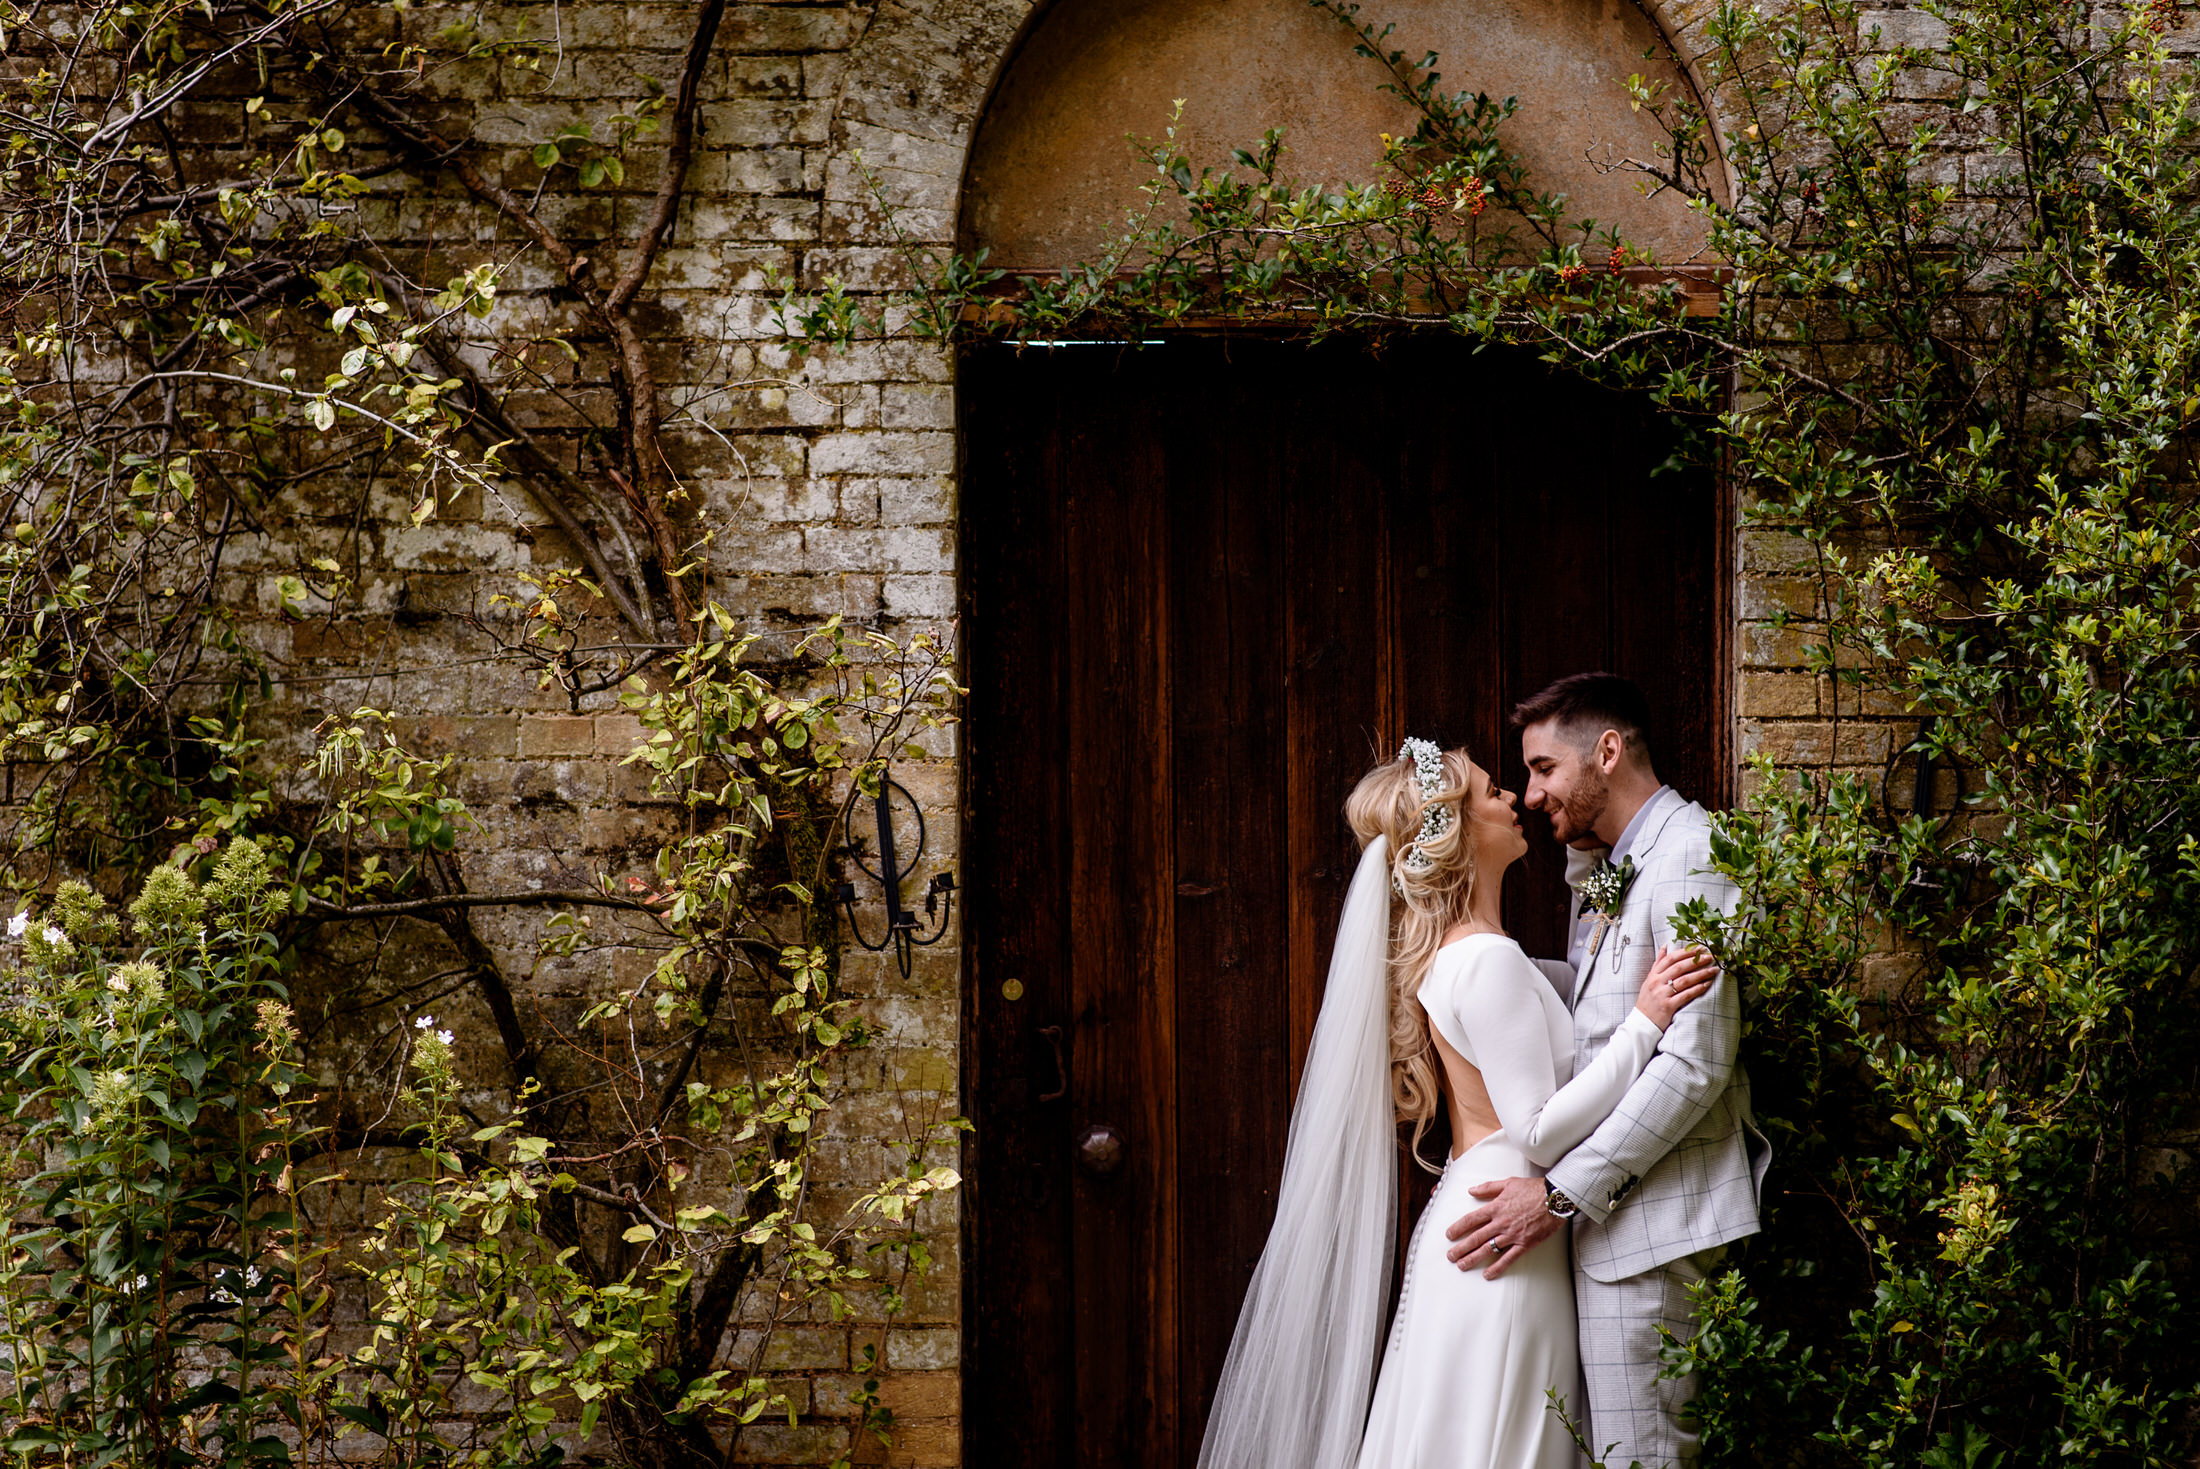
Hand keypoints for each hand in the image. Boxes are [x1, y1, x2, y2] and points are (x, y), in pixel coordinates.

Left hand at [1443, 1175, 1560, 1278]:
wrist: (1555, 1199)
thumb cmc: (1534, 1189)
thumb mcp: (1508, 1183)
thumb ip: (1488, 1187)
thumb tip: (1472, 1190)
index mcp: (1496, 1207)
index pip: (1471, 1219)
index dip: (1458, 1228)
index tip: (1450, 1234)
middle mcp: (1501, 1222)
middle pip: (1476, 1237)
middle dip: (1461, 1248)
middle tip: (1450, 1256)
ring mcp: (1512, 1235)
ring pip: (1488, 1249)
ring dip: (1473, 1258)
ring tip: (1462, 1265)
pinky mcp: (1524, 1244)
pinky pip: (1508, 1259)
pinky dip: (1497, 1268)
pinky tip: (1487, 1274)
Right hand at [1636, 943, 1716, 1029]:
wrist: (1642, 1022)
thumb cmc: (1648, 1000)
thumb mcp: (1649, 980)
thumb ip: (1658, 964)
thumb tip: (1665, 946)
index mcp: (1653, 975)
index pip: (1670, 958)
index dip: (1685, 952)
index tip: (1699, 948)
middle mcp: (1656, 982)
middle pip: (1679, 967)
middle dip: (1696, 961)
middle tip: (1710, 957)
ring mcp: (1662, 994)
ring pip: (1684, 980)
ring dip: (1701, 974)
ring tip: (1713, 970)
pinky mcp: (1668, 1006)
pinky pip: (1686, 995)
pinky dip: (1697, 989)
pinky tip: (1707, 985)